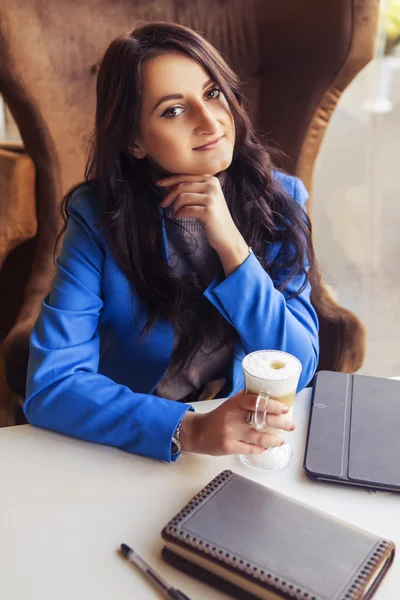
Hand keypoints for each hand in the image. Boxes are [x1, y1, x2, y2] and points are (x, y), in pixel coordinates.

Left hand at [157, 174, 248, 274]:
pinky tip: (180, 217)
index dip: (170, 179)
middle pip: (182, 185)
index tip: (159, 184)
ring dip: (175, 206)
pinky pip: (186, 209)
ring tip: (177, 212)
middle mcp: (212, 186)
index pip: (186, 175)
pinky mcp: (208, 211)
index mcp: (211, 179)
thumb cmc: (212, 217)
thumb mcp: (204, 198)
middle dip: (169, 195)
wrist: (226, 235)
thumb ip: (190, 189)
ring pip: (182, 197)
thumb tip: (167, 184)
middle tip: (163, 204)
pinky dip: (179, 214)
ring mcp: (211, 198)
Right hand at [179, 390, 294, 455]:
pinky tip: (266, 447)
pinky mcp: (228, 446)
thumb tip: (266, 393)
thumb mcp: (230, 404)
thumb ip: (245, 399)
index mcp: (234, 403)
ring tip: (281, 440)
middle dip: (279, 423)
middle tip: (290, 425)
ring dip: (273, 440)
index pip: (256, 402)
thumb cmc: (217, 417)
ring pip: (258, 437)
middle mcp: (232, 416)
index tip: (284, 409)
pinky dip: (260, 449)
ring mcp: (230, 432)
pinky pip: (250, 449)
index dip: (272, 405)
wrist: (198, 432)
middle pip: (261, 420)